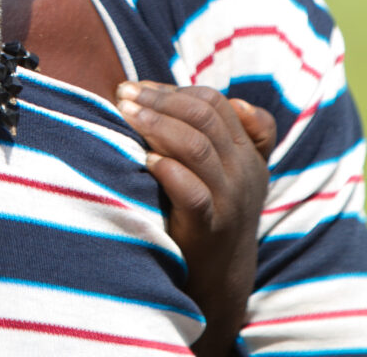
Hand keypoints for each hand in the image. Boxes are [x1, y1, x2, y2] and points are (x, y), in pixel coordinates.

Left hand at [116, 80, 274, 356]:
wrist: (219, 283)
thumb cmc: (213, 213)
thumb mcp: (232, 171)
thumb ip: (225, 133)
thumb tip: (209, 95)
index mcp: (247, 152)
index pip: (215, 102)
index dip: (174, 89)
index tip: (139, 87)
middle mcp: (243, 172)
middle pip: (204, 117)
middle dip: (159, 99)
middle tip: (123, 94)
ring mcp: (229, 201)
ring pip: (197, 147)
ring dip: (156, 124)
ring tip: (124, 114)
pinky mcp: (210, 230)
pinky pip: (193, 193)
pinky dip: (167, 171)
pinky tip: (144, 160)